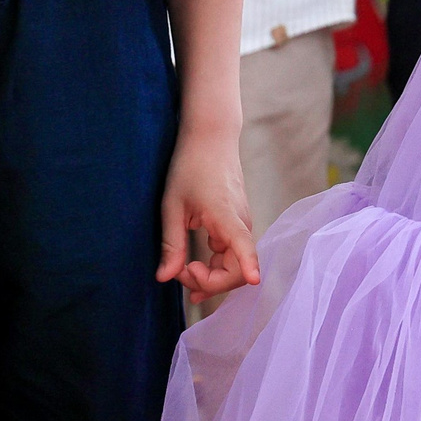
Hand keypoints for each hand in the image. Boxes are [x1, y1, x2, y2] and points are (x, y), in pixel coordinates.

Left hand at [159, 126, 260, 301]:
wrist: (211, 138)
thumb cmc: (190, 166)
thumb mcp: (172, 205)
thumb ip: (172, 244)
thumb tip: (165, 278)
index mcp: (225, 215)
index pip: (244, 245)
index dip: (250, 264)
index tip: (255, 280)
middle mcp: (241, 222)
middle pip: (237, 269)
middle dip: (210, 283)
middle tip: (180, 274)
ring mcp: (241, 224)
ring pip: (235, 264)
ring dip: (212, 277)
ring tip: (184, 274)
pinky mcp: (237, 223)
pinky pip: (232, 254)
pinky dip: (215, 266)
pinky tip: (196, 269)